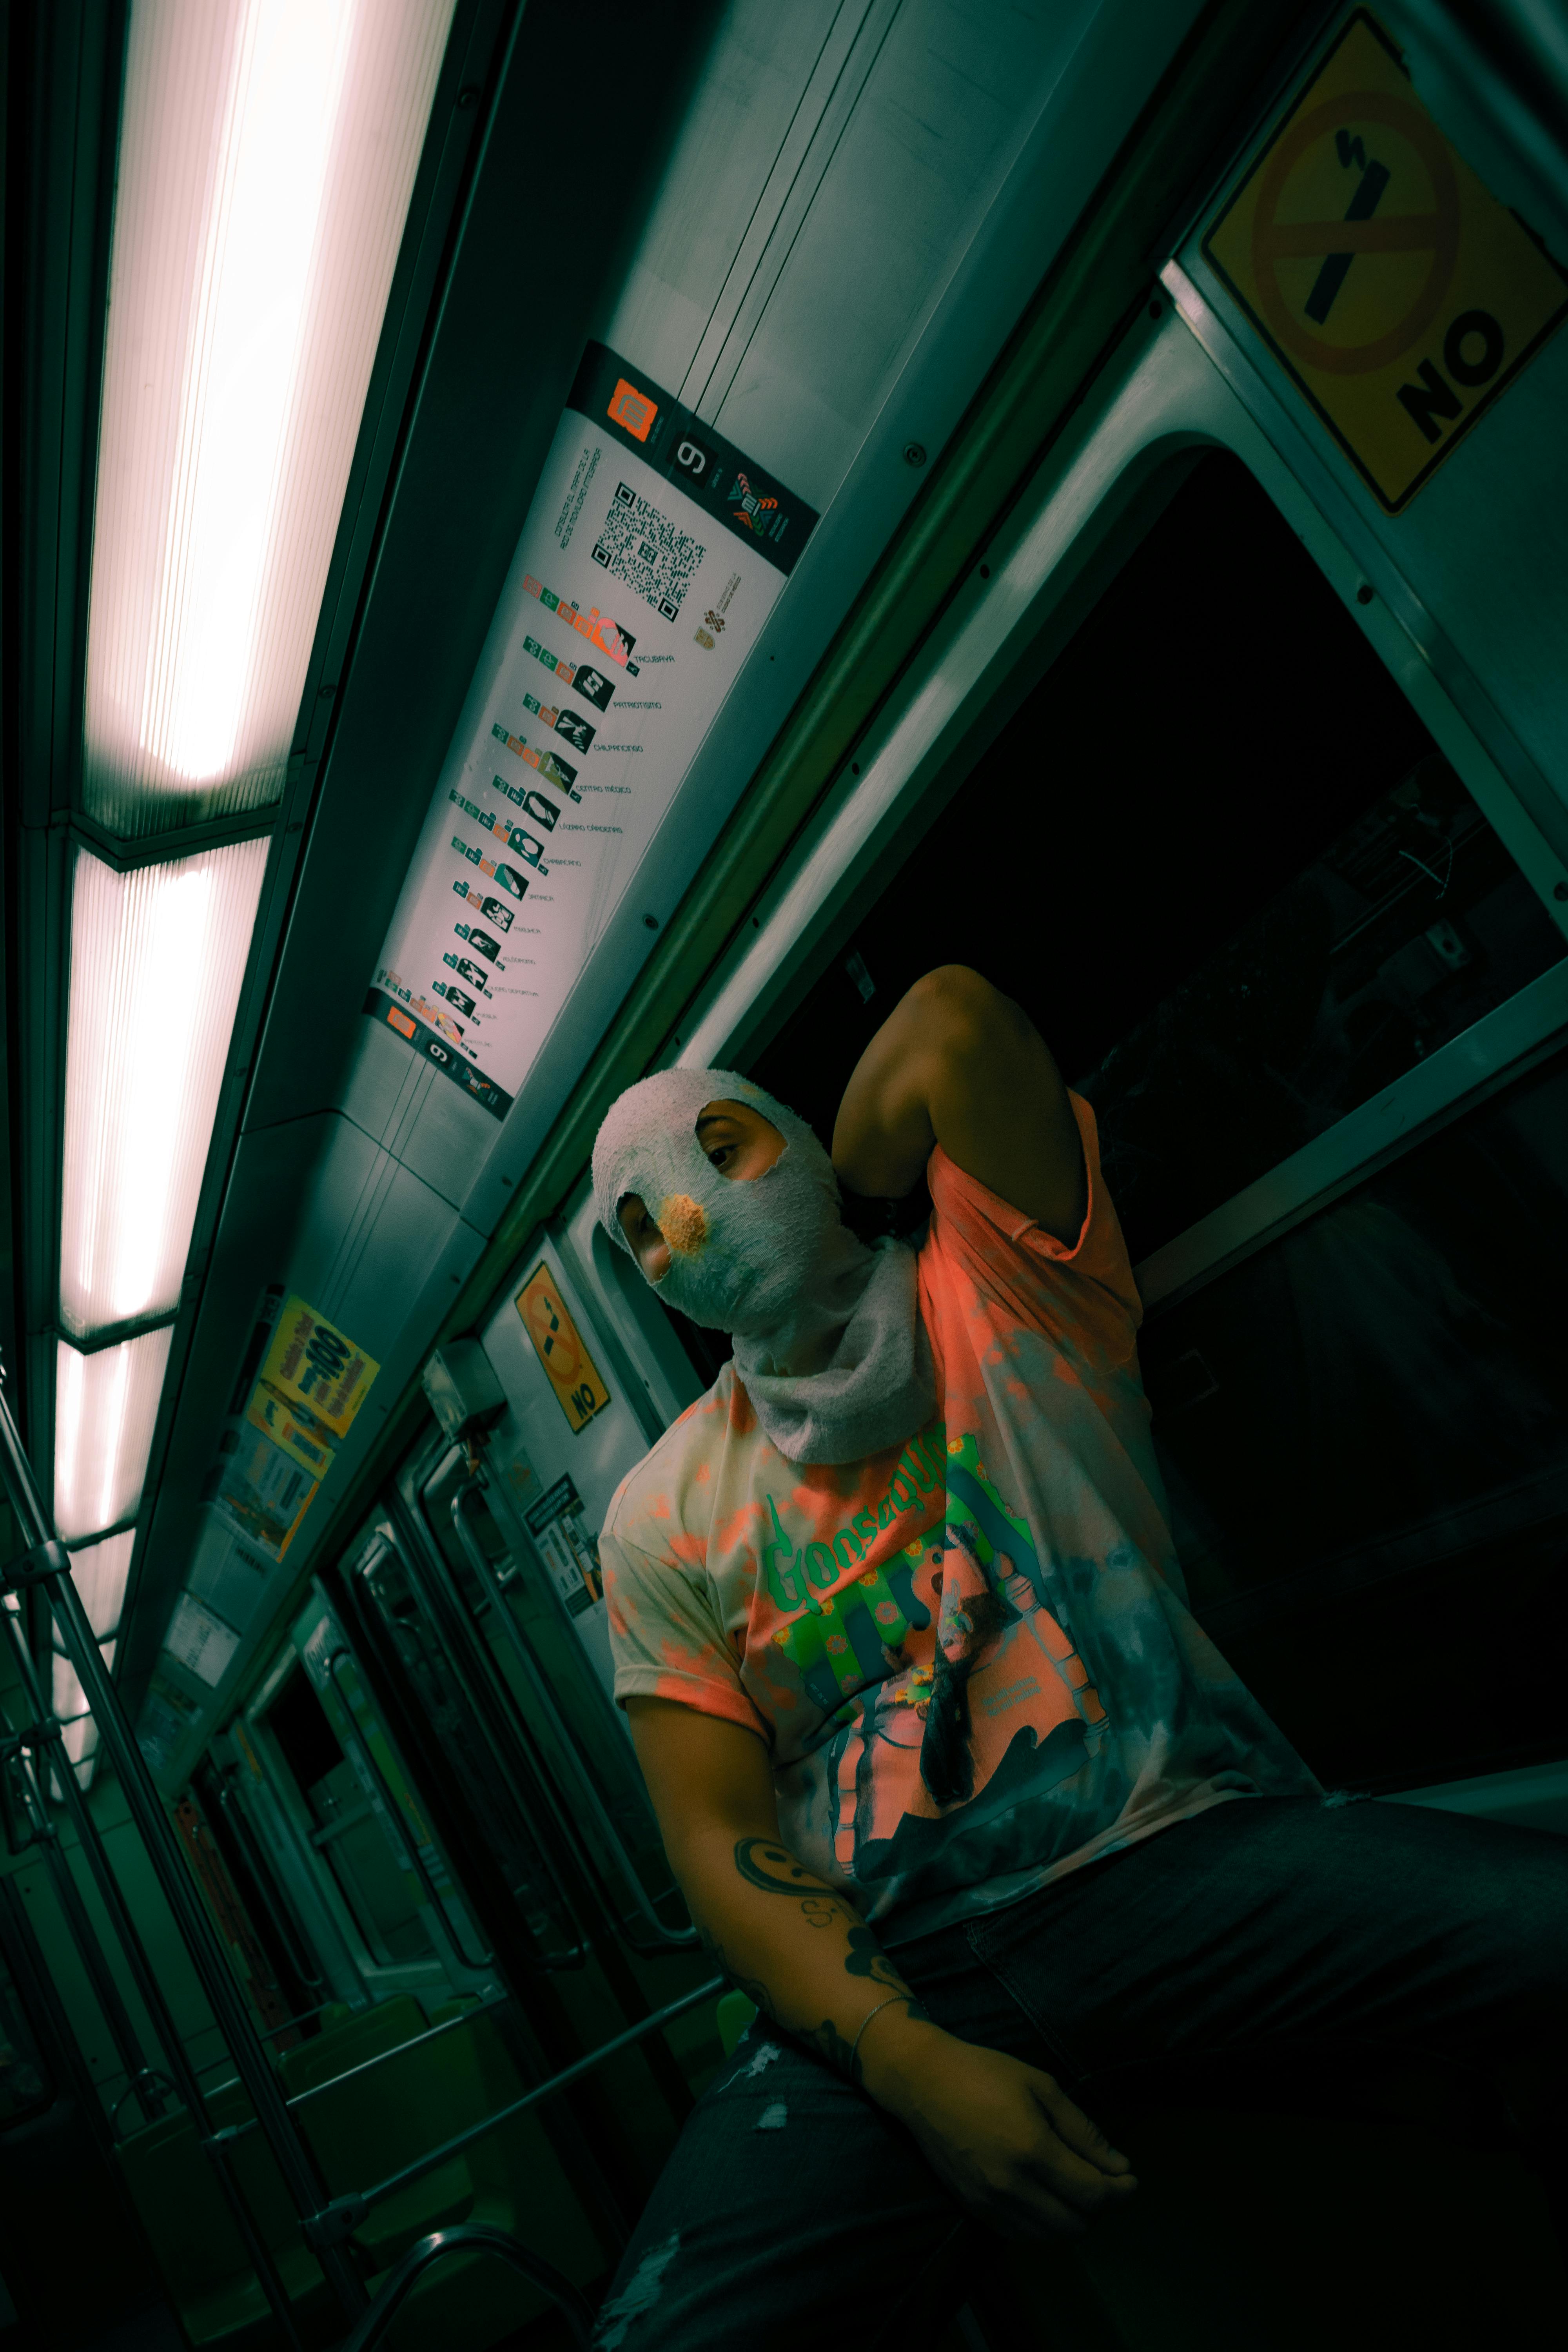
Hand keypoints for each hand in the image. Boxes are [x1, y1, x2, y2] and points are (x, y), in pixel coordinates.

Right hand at [860, 2012, 1136, 2239]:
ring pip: (1050, 2237)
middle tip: (1104, 2181)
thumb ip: (1083, 2132)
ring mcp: (989, 2202)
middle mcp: (1011, 2185)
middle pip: (1076, 2224)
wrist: (923, 2081)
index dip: (1120, 2192)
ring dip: (1072, 2219)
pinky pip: (1021, 2235)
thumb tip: (1120, 2167)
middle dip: (1100, 2207)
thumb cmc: (985, 2072)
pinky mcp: (973, 2208)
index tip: (1130, 2179)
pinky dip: (1043, 2225)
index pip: (1092, 2194)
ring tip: (1076, 2188)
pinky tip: (1046, 2197)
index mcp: (1032, 2149)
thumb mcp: (1042, 2087)